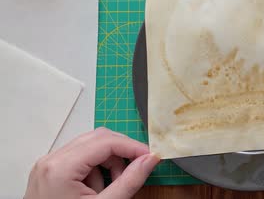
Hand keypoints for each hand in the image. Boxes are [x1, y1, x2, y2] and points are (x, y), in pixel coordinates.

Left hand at [24, 127, 159, 198]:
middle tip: (135, 170)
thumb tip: (149, 159)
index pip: (105, 142)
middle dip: (120, 153)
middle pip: (97, 139)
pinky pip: (79, 158)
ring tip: (111, 187)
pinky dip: (94, 169)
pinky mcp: (49, 171)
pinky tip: (95, 190)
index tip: (149, 156)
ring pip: (89, 147)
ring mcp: (48, 165)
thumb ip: (129, 181)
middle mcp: (51, 160)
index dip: (132, 146)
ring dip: (107, 162)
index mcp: (61, 168)